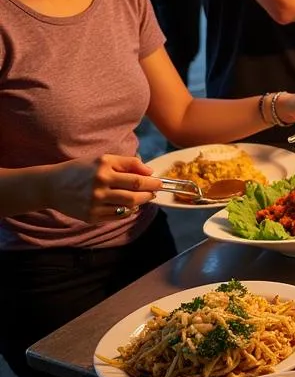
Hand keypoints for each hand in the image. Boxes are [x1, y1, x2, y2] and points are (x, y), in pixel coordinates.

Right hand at [45, 154, 159, 223]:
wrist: (52, 186)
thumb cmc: (81, 170)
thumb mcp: (103, 159)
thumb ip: (128, 163)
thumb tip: (150, 171)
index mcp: (103, 170)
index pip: (136, 179)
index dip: (152, 182)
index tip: (159, 182)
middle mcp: (99, 187)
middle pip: (135, 195)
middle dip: (149, 194)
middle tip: (155, 191)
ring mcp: (95, 204)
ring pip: (128, 207)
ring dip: (140, 202)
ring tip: (144, 197)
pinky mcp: (91, 216)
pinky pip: (117, 216)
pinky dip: (128, 211)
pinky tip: (129, 205)